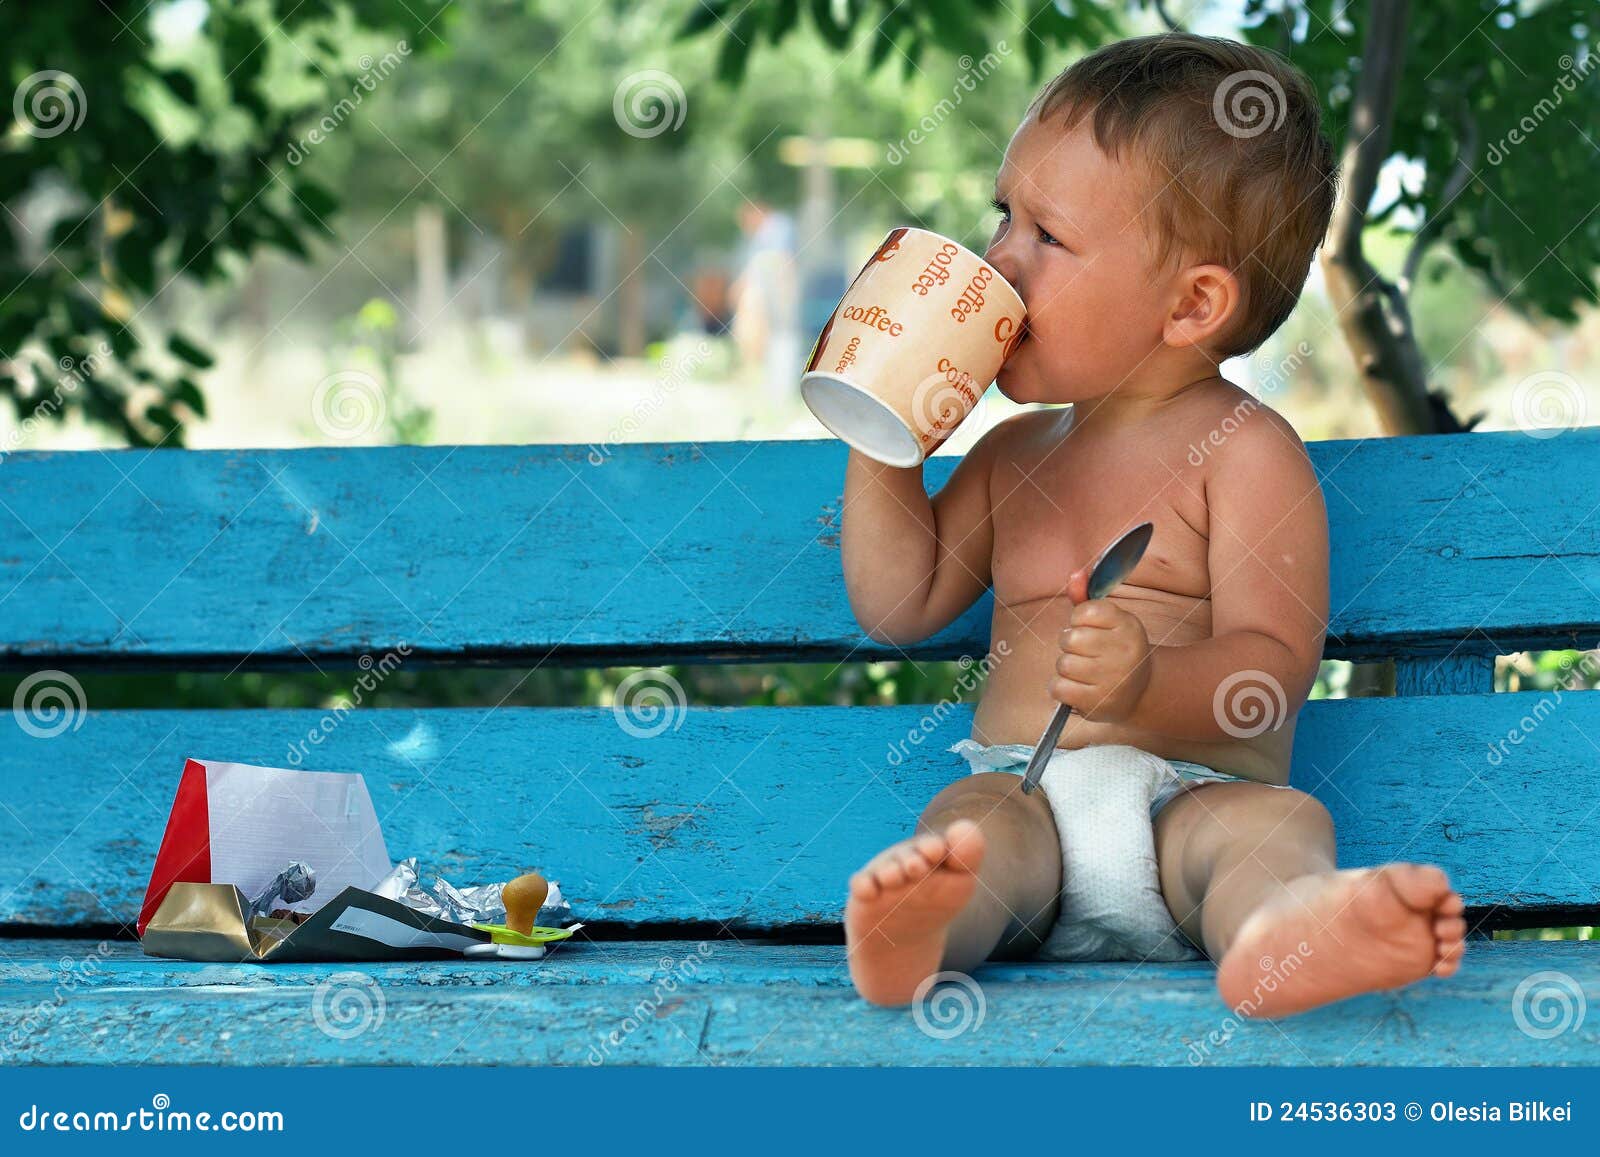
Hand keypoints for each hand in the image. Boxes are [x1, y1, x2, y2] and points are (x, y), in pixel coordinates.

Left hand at [1051, 595, 1152, 722]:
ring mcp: (1113, 678)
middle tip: (1086, 653)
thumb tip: (1075, 575)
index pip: (1084, 611)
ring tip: (1084, 671)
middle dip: (1070, 645)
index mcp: (1128, 625)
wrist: (1140, 691)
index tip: (1091, 629)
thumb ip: (1086, 599)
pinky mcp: (1099, 703)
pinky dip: (1061, 688)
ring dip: (1067, 668)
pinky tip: (1077, 687)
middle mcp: (1124, 650)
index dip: (1079, 621)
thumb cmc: (1115, 650)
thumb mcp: (1107, 622)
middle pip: (1070, 638)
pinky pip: (1059, 687)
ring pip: (1063, 664)